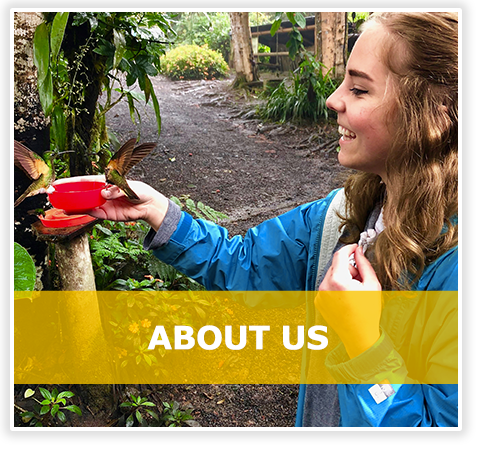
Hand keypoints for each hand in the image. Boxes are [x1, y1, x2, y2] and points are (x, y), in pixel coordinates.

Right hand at [54, 176, 168, 230]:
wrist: (149, 205)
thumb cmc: (140, 191)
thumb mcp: (129, 187)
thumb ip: (116, 190)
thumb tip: (104, 193)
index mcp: (105, 182)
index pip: (85, 181)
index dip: (72, 182)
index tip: (59, 183)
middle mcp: (101, 193)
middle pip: (81, 193)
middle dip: (68, 194)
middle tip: (55, 195)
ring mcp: (103, 204)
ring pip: (84, 204)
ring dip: (73, 205)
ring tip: (61, 205)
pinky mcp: (107, 214)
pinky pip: (93, 213)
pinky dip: (83, 213)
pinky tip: (74, 212)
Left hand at [316, 244, 381, 357]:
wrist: (359, 334)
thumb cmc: (367, 313)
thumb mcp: (372, 284)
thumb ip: (364, 264)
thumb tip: (359, 252)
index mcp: (338, 280)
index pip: (340, 255)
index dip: (349, 249)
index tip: (355, 248)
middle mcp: (325, 286)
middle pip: (336, 265)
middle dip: (348, 269)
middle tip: (360, 280)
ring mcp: (320, 294)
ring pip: (331, 276)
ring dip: (342, 278)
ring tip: (353, 292)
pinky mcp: (318, 301)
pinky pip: (327, 286)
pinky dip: (336, 288)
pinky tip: (345, 298)